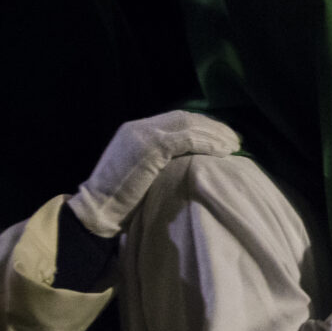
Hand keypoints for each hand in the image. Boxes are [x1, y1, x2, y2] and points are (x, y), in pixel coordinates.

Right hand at [67, 111, 241, 236]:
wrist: (97, 211)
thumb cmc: (121, 202)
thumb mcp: (143, 173)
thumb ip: (161, 161)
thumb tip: (192, 162)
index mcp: (136, 131)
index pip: (176, 120)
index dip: (203, 126)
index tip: (223, 137)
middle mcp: (138, 128)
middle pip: (185, 118)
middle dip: (213, 128)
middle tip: (234, 140)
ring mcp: (142, 135)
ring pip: (188, 126)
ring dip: (215, 135)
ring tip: (233, 146)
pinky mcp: (149, 147)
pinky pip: (186, 139)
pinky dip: (207, 143)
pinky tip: (222, 151)